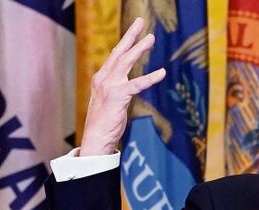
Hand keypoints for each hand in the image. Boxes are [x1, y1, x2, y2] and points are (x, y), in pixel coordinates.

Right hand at [79, 17, 165, 155]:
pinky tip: (162, 72)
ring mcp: (110, 86)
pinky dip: (150, 77)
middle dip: (131, 35)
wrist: (96, 137)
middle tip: (141, 22)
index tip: (134, 30)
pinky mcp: (118, 96)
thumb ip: (117, 89)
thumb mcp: (109, 101)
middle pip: (119, 51)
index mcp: (101, 78)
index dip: (125, 42)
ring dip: (139, 48)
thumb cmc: (104, 123)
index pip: (114, 56)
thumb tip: (127, 85)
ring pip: (126, 61)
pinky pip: (137, 84)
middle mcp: (104, 78)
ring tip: (151, 37)